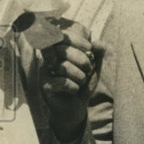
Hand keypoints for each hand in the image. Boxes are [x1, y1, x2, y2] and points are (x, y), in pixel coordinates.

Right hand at [40, 19, 95, 142]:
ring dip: (80, 77)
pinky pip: (62, 82)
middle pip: (64, 50)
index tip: (90, 50)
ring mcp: (44, 71)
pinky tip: (72, 91)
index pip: (64, 36)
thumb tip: (98, 42)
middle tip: (87, 71)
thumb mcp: (94, 67)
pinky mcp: (44, 85)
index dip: (80, 41)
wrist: (76, 107)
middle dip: (84, 61)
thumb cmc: (83, 84)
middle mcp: (49, 58)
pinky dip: (74, 87)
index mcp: (59, 50)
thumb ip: (98, 53)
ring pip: (65, 67)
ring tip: (80, 82)